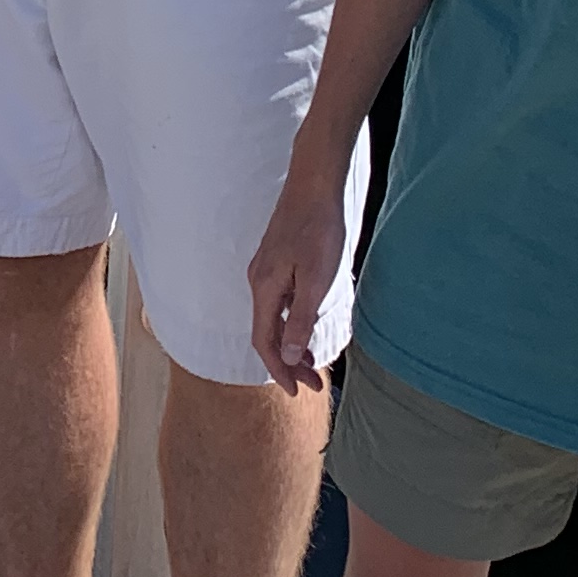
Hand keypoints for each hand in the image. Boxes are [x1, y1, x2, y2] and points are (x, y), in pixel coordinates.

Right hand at [249, 152, 356, 392]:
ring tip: (315, 364)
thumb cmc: (318, 228)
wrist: (315, 185)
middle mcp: (259, 281)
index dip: (279, 370)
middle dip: (288, 363)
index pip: (265, 342)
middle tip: (314, 384)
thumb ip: (301, 319)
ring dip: (292, 345)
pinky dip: (292, 323)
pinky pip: (279, 303)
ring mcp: (267, 270)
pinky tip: (308, 326)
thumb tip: (290, 357)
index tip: (298, 392)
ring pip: (274, 319)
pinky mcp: (277, 261)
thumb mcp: (316, 280)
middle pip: (268, 333)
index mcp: (265, 288)